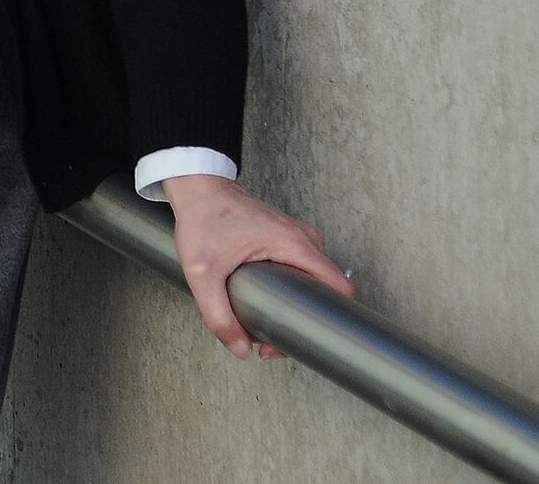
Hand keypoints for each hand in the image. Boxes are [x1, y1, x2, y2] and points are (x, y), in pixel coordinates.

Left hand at [163, 174, 356, 358]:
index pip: (340, 289)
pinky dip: (291, 290)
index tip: (305, 336)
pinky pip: (304, 272)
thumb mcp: (203, 272)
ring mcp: (299, 238)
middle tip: (274, 337)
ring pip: (315, 283)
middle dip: (304, 320)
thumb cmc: (203, 218)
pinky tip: (268, 302)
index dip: (330, 320)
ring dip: (297, 306)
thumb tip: (241, 349)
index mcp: (295, 244)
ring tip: (268, 322)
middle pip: (326, 291)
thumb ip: (218, 314)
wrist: (198, 188)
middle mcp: (305, 240)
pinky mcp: (290, 240)